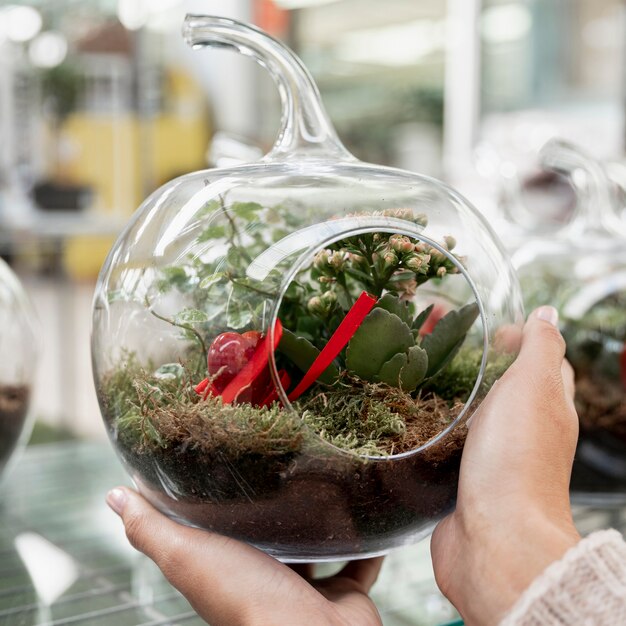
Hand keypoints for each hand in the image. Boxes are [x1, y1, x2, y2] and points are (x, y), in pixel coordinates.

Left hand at [106, 487, 383, 625]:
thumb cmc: (243, 601)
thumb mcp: (187, 557)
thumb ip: (151, 530)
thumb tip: (113, 497)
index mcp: (230, 571)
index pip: (223, 532)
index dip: (223, 503)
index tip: (229, 463)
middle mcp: (268, 581)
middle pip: (272, 539)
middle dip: (277, 509)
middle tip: (287, 462)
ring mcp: (308, 589)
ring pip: (317, 549)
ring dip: (322, 522)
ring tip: (328, 480)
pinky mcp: (345, 594)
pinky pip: (359, 562)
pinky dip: (366, 542)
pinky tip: (368, 511)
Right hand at [431, 306, 580, 625]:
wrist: (494, 538)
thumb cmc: (516, 460)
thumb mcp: (534, 388)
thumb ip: (541, 349)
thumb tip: (548, 314)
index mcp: (548, 407)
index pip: (542, 361)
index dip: (519, 337)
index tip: (486, 329)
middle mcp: (525, 432)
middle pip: (506, 386)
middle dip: (479, 361)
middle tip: (442, 346)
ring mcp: (495, 457)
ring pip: (476, 414)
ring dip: (454, 393)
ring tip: (419, 373)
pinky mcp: (465, 478)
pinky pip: (452, 443)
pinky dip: (437, 426)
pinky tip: (414, 418)